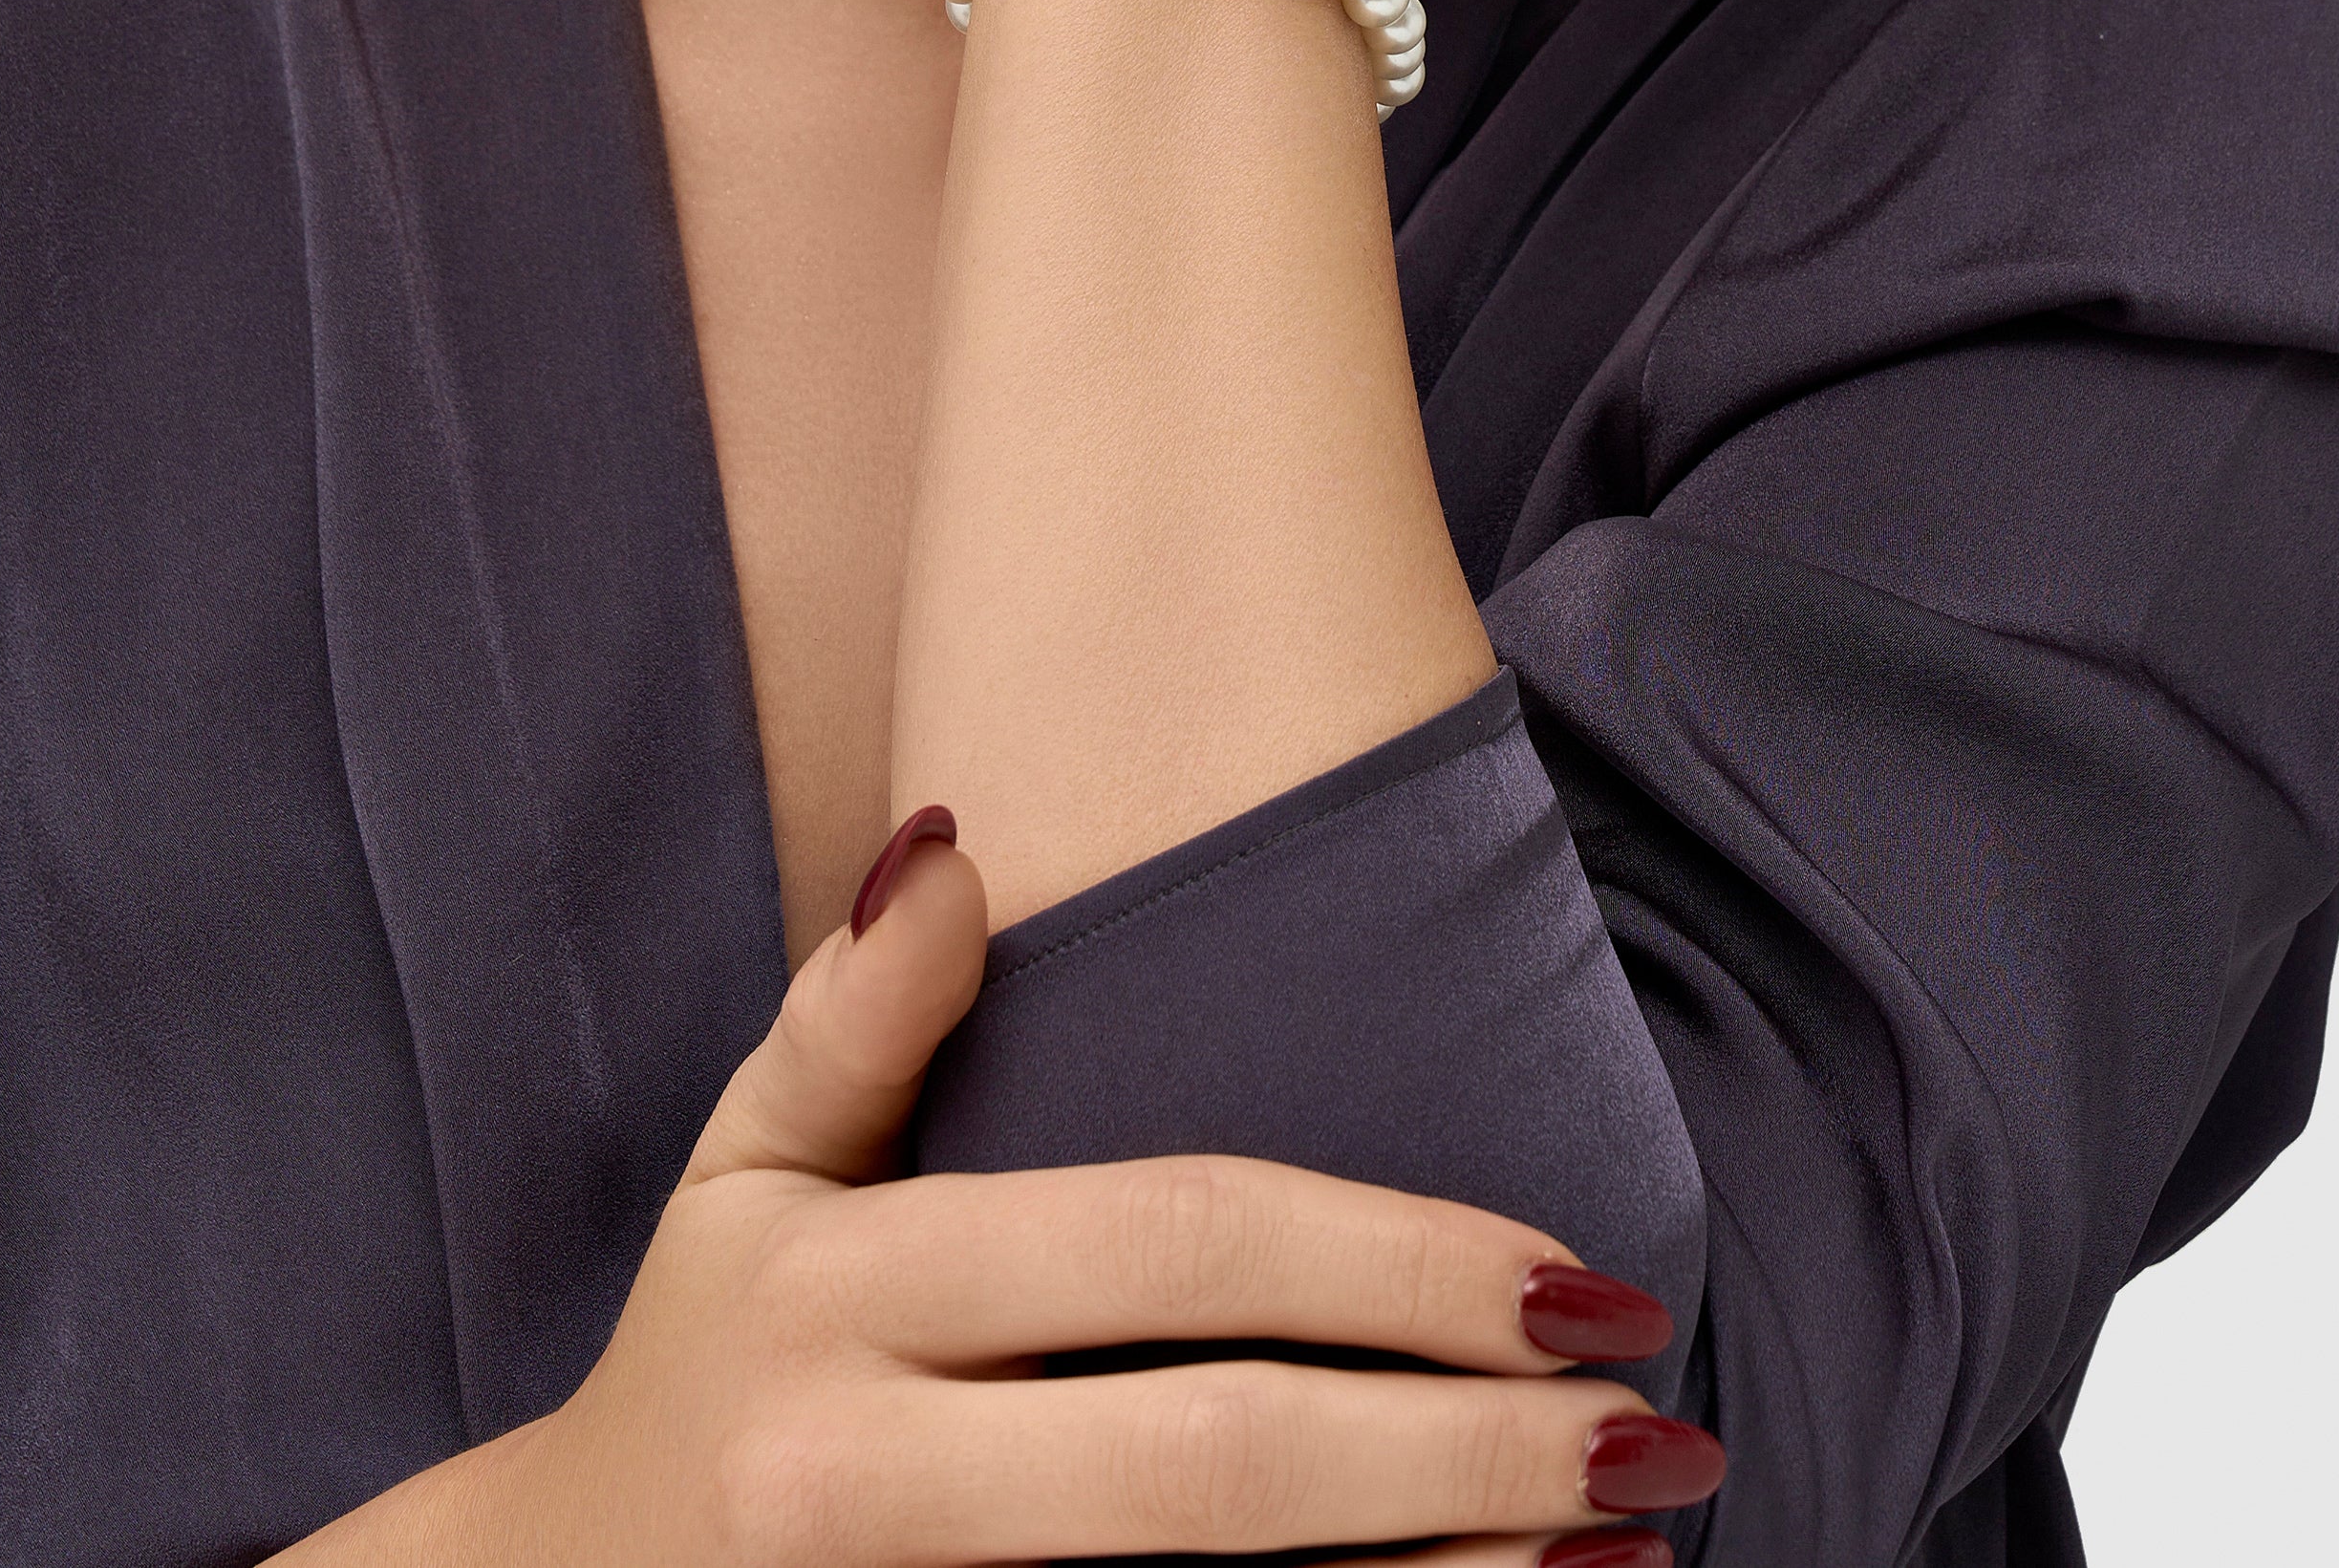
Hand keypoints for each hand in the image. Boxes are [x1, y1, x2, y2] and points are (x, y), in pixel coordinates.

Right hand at [285, 817, 1718, 1565]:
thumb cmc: (685, 1383)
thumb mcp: (733, 1188)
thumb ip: (848, 1023)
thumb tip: (959, 841)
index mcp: (831, 1297)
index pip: (1164, 1246)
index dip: (1388, 1254)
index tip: (1573, 1266)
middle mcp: (857, 1478)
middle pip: (1217, 1464)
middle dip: (1462, 1447)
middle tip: (1653, 1424)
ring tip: (1620, 1546)